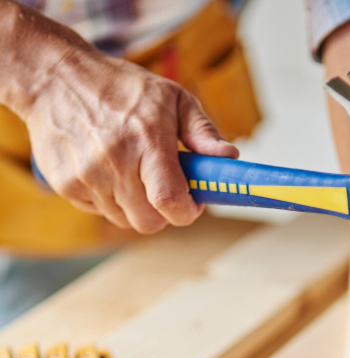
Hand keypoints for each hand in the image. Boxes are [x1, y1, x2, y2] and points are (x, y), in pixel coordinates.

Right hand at [25, 45, 236, 233]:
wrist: (53, 76)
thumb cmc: (121, 88)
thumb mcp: (171, 98)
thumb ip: (203, 132)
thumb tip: (230, 158)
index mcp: (147, 140)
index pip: (170, 202)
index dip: (186, 212)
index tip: (192, 203)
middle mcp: (115, 161)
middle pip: (149, 222)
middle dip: (162, 211)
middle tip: (162, 186)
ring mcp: (87, 176)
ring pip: (125, 220)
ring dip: (134, 204)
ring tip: (130, 170)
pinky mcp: (65, 185)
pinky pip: (99, 211)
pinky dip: (108, 198)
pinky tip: (104, 168)